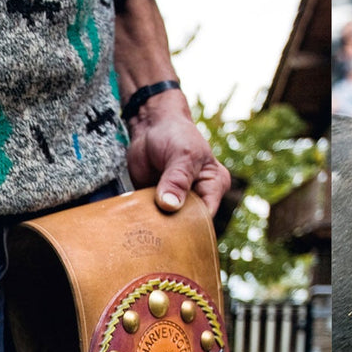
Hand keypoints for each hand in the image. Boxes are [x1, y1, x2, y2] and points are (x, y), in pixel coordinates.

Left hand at [124, 92, 230, 215]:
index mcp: (213, 186)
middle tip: (158, 227)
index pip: (207, 214)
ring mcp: (176, 201)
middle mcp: (198, 197)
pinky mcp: (156, 202)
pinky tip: (137, 220)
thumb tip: (170, 205)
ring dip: (157, 224)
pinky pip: (151, 216)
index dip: (193, 224)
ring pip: (169, 222)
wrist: (150, 123)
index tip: (175, 227)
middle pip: (188, 223)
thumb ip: (177, 180)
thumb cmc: (175, 133)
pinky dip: (144, 218)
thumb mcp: (181, 154)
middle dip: (174, 226)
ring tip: (146, 224)